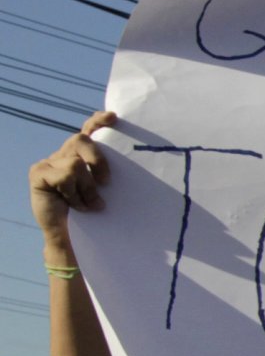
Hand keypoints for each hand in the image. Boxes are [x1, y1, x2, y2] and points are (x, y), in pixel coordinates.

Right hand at [28, 110, 112, 264]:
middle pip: (82, 140)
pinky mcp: (38, 173)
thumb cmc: (94, 214)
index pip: (89, 130)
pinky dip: (73, 194)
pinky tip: (73, 205)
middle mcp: (63, 154)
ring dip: (87, 188)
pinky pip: (64, 176)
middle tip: (106, 183)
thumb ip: (108, 173)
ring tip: (88, 204)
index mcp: (81, 155)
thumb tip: (135, 160)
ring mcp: (48, 162)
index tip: (114, 117)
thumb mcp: (105, 190)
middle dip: (98, 160)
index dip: (98, 121)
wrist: (72, 238)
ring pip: (76, 164)